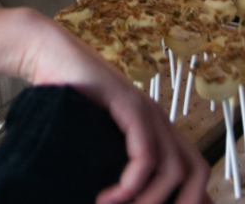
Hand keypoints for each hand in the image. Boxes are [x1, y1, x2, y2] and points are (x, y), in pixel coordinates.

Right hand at [17, 15, 211, 203]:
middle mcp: (158, 118)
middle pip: (196, 171)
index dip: (195, 200)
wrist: (48, 55)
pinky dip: (128, 186)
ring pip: (172, 168)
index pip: (194, 170)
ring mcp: (145, 109)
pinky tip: (105, 198)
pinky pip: (144, 155)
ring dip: (148, 202)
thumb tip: (123, 195)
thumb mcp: (96, 139)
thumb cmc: (66, 99)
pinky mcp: (128, 104)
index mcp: (156, 127)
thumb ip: (116, 161)